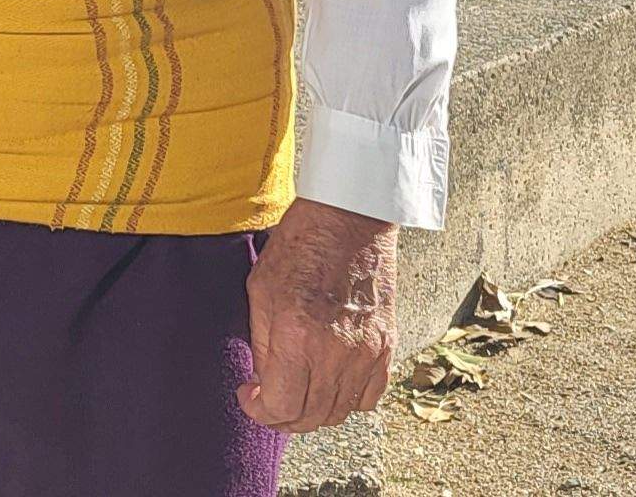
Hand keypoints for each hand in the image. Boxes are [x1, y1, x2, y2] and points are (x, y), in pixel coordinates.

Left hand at [242, 198, 397, 432]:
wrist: (350, 218)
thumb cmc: (300, 246)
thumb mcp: (261, 291)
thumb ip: (262, 345)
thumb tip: (264, 383)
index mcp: (297, 337)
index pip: (281, 406)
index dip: (259, 411)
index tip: (250, 396)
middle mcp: (335, 351)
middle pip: (310, 416)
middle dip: (282, 416)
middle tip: (269, 400)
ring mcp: (366, 351)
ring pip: (340, 412)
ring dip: (314, 412)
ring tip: (297, 393)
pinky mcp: (386, 345)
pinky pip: (370, 396)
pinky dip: (349, 401)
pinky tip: (331, 384)